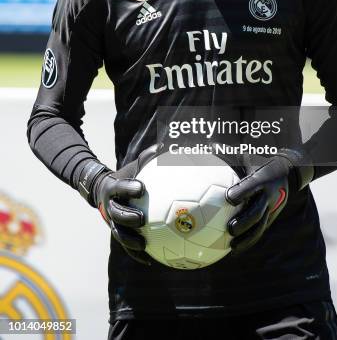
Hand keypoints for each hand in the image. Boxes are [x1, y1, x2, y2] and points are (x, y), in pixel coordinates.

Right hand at [78, 144, 161, 264]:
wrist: (101, 190)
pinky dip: (136, 254)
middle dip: (127, 217)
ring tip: (144, 245)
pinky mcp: (117, 232)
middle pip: (116, 214)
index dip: (128, 189)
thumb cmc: (125, 176)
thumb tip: (163, 146)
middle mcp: (109, 207)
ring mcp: (111, 222)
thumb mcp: (133, 166)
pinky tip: (150, 261)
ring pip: (118, 233)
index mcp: (112, 189)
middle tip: (141, 219)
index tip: (141, 188)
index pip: (119, 188)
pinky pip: (126, 246)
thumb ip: (147, 157)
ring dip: (130, 241)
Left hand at [226, 150, 312, 255]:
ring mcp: (272, 208)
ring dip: (247, 238)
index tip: (228, 198)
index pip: (252, 187)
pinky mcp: (272, 217)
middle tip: (230, 228)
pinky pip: (260, 231)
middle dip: (244, 222)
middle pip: (257, 212)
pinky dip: (249, 241)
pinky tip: (235, 249)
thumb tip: (210, 145)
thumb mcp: (248, 156)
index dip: (241, 192)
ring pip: (260, 226)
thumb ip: (230, 155)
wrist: (288, 172)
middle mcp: (269, 195)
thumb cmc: (260, 161)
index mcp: (262, 179)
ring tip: (232, 246)